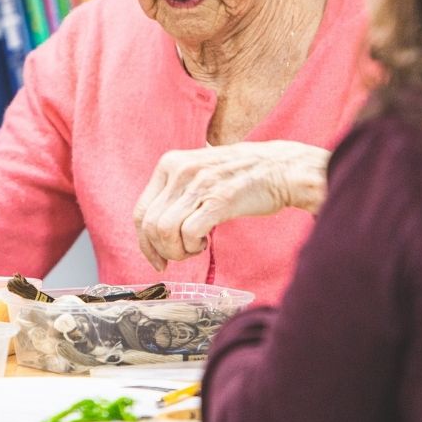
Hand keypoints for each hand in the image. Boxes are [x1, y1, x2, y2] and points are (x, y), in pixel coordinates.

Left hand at [132, 141, 330, 269]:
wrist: (281, 168)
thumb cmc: (241, 175)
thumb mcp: (199, 169)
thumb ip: (176, 190)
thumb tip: (153, 227)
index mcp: (170, 163)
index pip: (140, 211)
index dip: (145, 242)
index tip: (156, 258)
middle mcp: (180, 171)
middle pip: (150, 225)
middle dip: (162, 251)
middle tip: (179, 257)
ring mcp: (200, 184)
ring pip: (165, 231)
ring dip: (178, 250)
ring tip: (196, 247)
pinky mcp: (219, 200)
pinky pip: (189, 234)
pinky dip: (193, 246)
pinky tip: (206, 242)